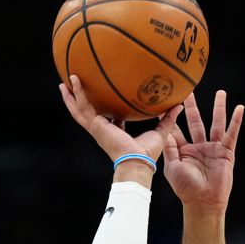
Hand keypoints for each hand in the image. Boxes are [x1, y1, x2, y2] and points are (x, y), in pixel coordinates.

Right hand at [61, 75, 181, 164]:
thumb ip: (168, 118)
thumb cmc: (147, 154)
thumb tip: (179, 105)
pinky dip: (76, 94)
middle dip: (82, 101)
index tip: (106, 100)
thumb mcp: (160, 132)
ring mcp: (96, 128)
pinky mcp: (94, 126)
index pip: (110, 120)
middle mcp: (104, 130)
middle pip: (89, 113)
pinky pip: (82, 107)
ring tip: (64, 82)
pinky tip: (72, 81)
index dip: (108, 111)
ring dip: (71, 96)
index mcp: (116, 133)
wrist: (136, 162)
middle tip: (75, 89)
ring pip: (79, 109)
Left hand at [162, 89, 243, 211]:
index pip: (177, 129)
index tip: (166, 102)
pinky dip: (236, 121)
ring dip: (219, 108)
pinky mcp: (226, 152)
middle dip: (192, 107)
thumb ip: (169, 148)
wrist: (203, 202)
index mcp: (184, 151)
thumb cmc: (186, 188)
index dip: (172, 117)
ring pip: (216, 124)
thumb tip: (164, 129)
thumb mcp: (173, 166)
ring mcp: (213, 149)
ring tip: (221, 93)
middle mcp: (199, 147)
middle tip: (188, 90)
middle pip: (196, 122)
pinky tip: (239, 108)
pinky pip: (232, 134)